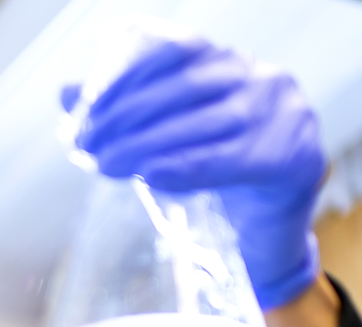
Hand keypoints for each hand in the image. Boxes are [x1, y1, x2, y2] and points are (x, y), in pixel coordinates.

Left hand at [68, 36, 326, 309]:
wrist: (267, 242)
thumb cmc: (214, 185)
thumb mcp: (167, 144)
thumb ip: (123, 114)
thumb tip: (67, 93)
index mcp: (230, 65)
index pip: (174, 50)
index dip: (125, 73)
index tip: (84, 104)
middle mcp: (261, 79)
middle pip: (183, 88)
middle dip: (126, 114)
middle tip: (84, 142)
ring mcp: (284, 116)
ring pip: (204, 122)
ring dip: (147, 143)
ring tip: (105, 163)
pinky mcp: (293, 158)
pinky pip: (230, 160)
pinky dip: (186, 167)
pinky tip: (152, 176)